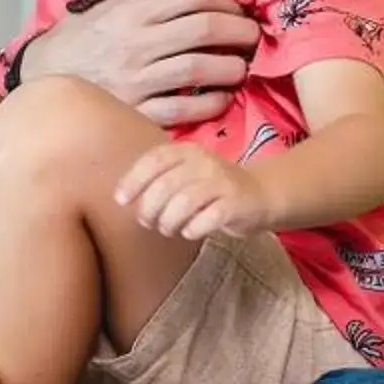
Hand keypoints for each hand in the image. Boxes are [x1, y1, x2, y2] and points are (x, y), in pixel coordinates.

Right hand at [19, 0, 258, 126]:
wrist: (41, 78)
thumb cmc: (82, 36)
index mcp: (133, 10)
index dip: (226, 0)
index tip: (238, 8)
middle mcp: (136, 43)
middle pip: (204, 29)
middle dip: (240, 32)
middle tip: (253, 36)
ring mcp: (135, 80)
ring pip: (199, 69)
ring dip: (232, 68)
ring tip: (241, 66)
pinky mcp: (134, 111)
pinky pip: (183, 109)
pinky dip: (210, 104)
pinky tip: (221, 97)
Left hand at [115, 142, 271, 242]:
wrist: (261, 194)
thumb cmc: (212, 189)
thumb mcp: (185, 174)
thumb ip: (158, 178)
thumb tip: (123, 198)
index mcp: (188, 151)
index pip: (153, 160)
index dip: (133, 180)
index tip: (121, 200)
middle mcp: (205, 162)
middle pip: (164, 187)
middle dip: (149, 210)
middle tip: (149, 223)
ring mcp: (223, 182)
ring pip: (182, 204)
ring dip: (168, 223)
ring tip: (169, 229)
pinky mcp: (237, 203)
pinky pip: (206, 220)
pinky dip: (192, 230)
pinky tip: (191, 232)